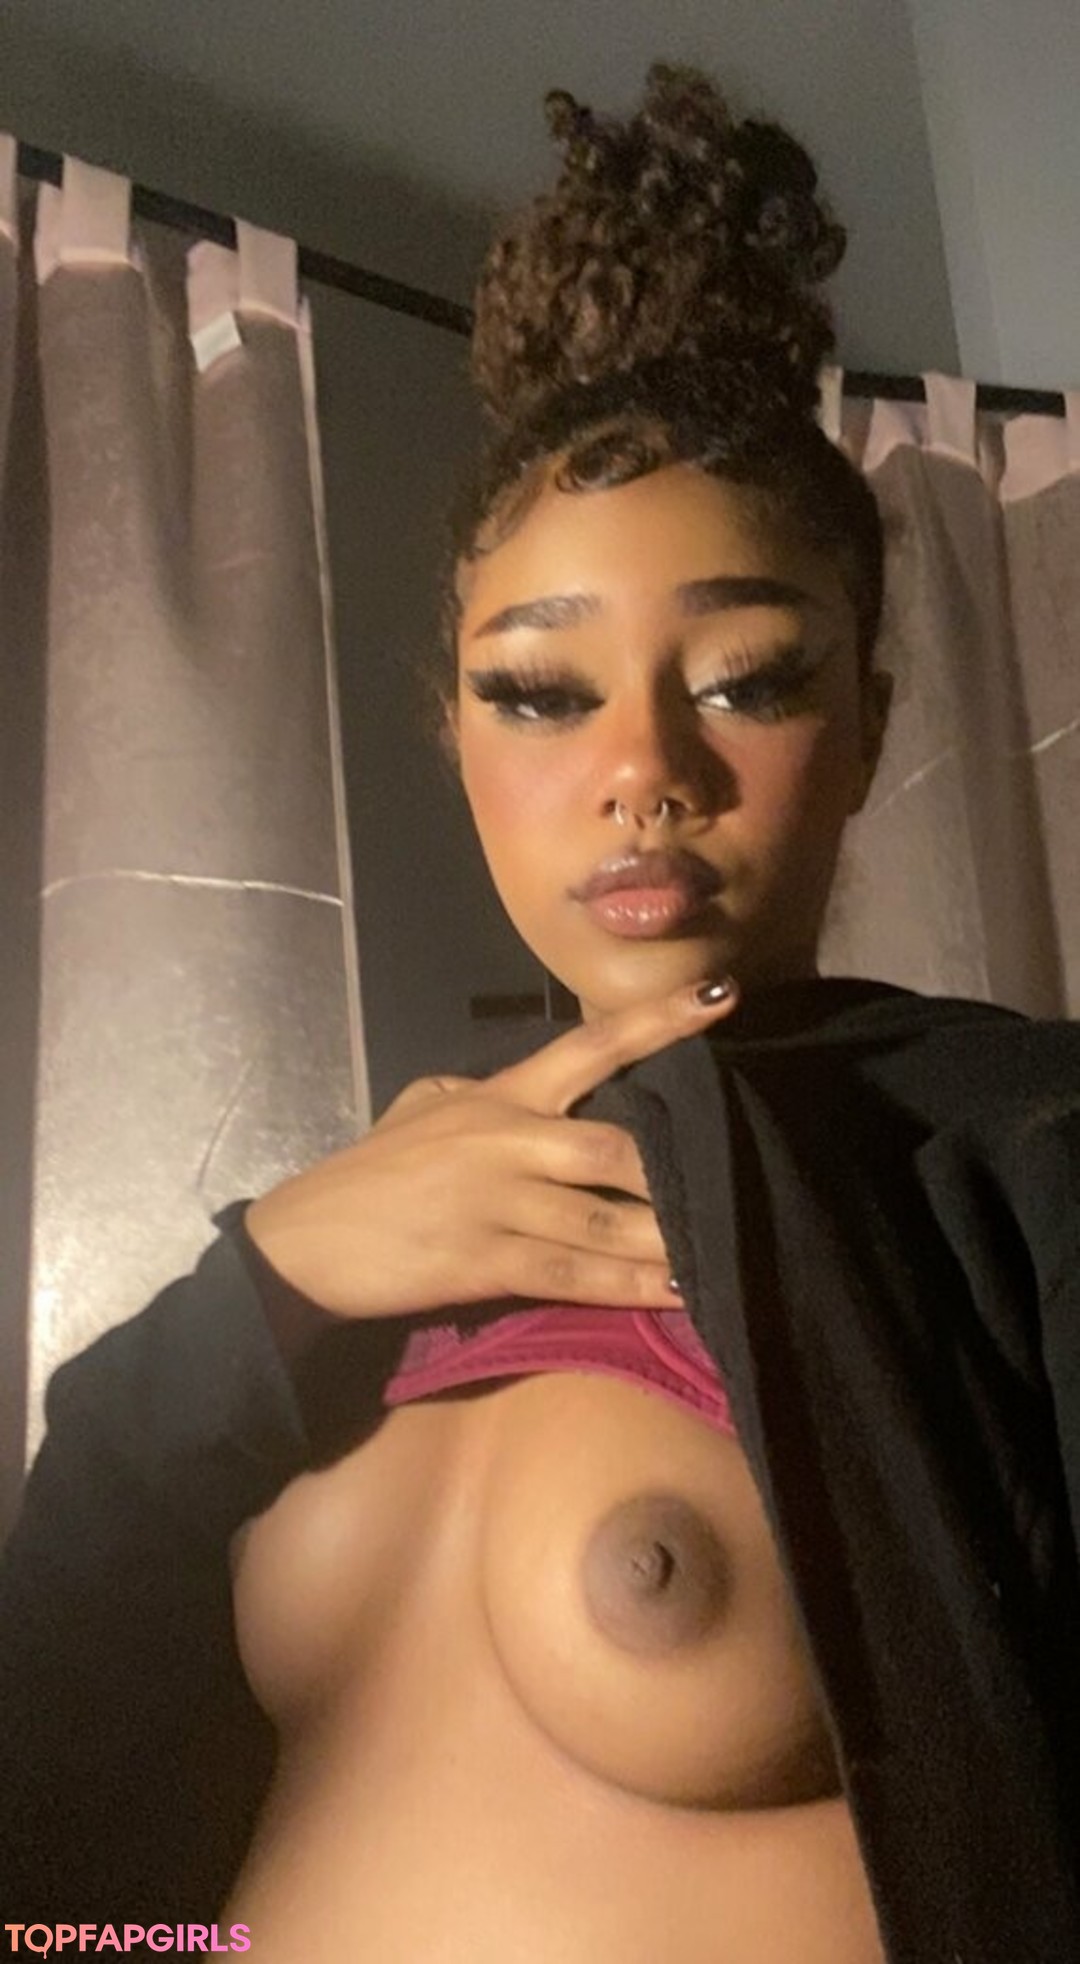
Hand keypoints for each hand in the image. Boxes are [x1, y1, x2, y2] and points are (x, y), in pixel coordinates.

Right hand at [244, 978, 736, 1317]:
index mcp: (497, 1096)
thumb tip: (520, 1083)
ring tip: (728, 1248)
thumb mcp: (418, 1109)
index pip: (589, 1047)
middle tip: (743, 1175)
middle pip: (614, 1147)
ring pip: (602, 1216)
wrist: (305, 1245)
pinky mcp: (483, 1261)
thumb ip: (475, 1093)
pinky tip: (675, 1293)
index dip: (658, 1023)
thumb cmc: (369, 1176)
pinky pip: (572, 1272)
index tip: (722, 999)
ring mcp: (495, 1202)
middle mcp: (505, 1140)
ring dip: (668, 1237)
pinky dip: (628, 1286)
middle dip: (678, 1166)